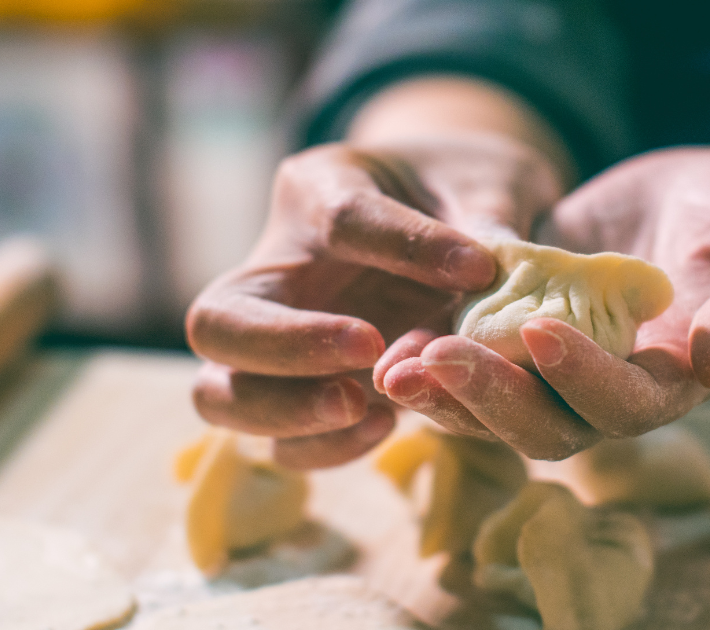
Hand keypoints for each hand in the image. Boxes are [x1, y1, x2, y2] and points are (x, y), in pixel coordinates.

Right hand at [186, 135, 562, 467]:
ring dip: (285, 412)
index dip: (406, 244)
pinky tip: (385, 427)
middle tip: (368, 349)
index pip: (339, 217)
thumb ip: (488, 224)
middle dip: (286, 343)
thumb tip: (492, 275)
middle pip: (218, 318)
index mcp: (316, 189)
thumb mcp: (485, 184)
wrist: (455, 214)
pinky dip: (322, 446)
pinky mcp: (303, 395)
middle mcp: (275, 267)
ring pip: (220, 393)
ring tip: (366, 407)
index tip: (476, 267)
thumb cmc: (464, 188)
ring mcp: (276, 340)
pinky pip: (278, 442)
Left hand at [377, 146, 709, 458]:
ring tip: (393, 362)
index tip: (535, 331)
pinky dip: (445, 348)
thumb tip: (707, 362)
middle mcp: (617, 382)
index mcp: (678, 379)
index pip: (625, 403)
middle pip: (548, 420)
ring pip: (504, 399)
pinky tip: (398, 335)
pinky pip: (486, 347)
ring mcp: (572, 354)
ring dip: (449, 390)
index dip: (580, 378)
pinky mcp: (538, 313)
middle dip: (489, 398)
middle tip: (430, 360)